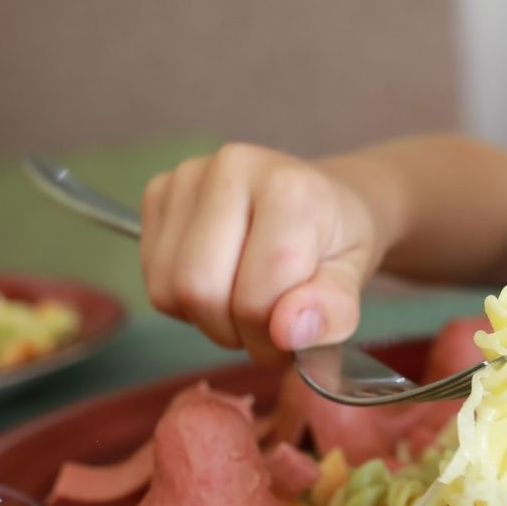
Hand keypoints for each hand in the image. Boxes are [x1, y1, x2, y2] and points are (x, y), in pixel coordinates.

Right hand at [141, 143, 382, 359]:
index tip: (293, 337)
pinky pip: (153, 279)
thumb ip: (332, 311)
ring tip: (243, 301)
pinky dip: (183, 301)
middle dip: (233, 331)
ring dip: (207, 319)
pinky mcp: (158, 190)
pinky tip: (219, 280)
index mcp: (289, 189)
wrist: (319, 200)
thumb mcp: (353, 280)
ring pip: (169, 289)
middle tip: (266, 326)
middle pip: (199, 289)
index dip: (271, 337)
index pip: (256, 293)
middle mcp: (232, 168)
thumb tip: (286, 332)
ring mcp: (187, 176)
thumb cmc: (335, 241)